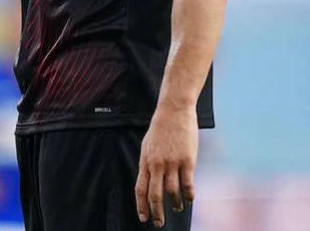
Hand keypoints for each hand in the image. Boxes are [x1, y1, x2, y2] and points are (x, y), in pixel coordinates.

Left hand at [135, 105, 197, 227]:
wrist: (173, 112)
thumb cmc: (160, 129)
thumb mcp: (148, 146)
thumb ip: (149, 164)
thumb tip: (150, 182)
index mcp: (145, 161)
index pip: (140, 188)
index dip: (141, 205)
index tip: (143, 218)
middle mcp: (157, 164)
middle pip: (154, 194)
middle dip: (156, 211)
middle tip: (158, 223)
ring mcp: (172, 163)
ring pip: (172, 192)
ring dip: (174, 204)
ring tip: (177, 209)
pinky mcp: (187, 161)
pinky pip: (188, 184)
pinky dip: (189, 195)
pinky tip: (189, 200)